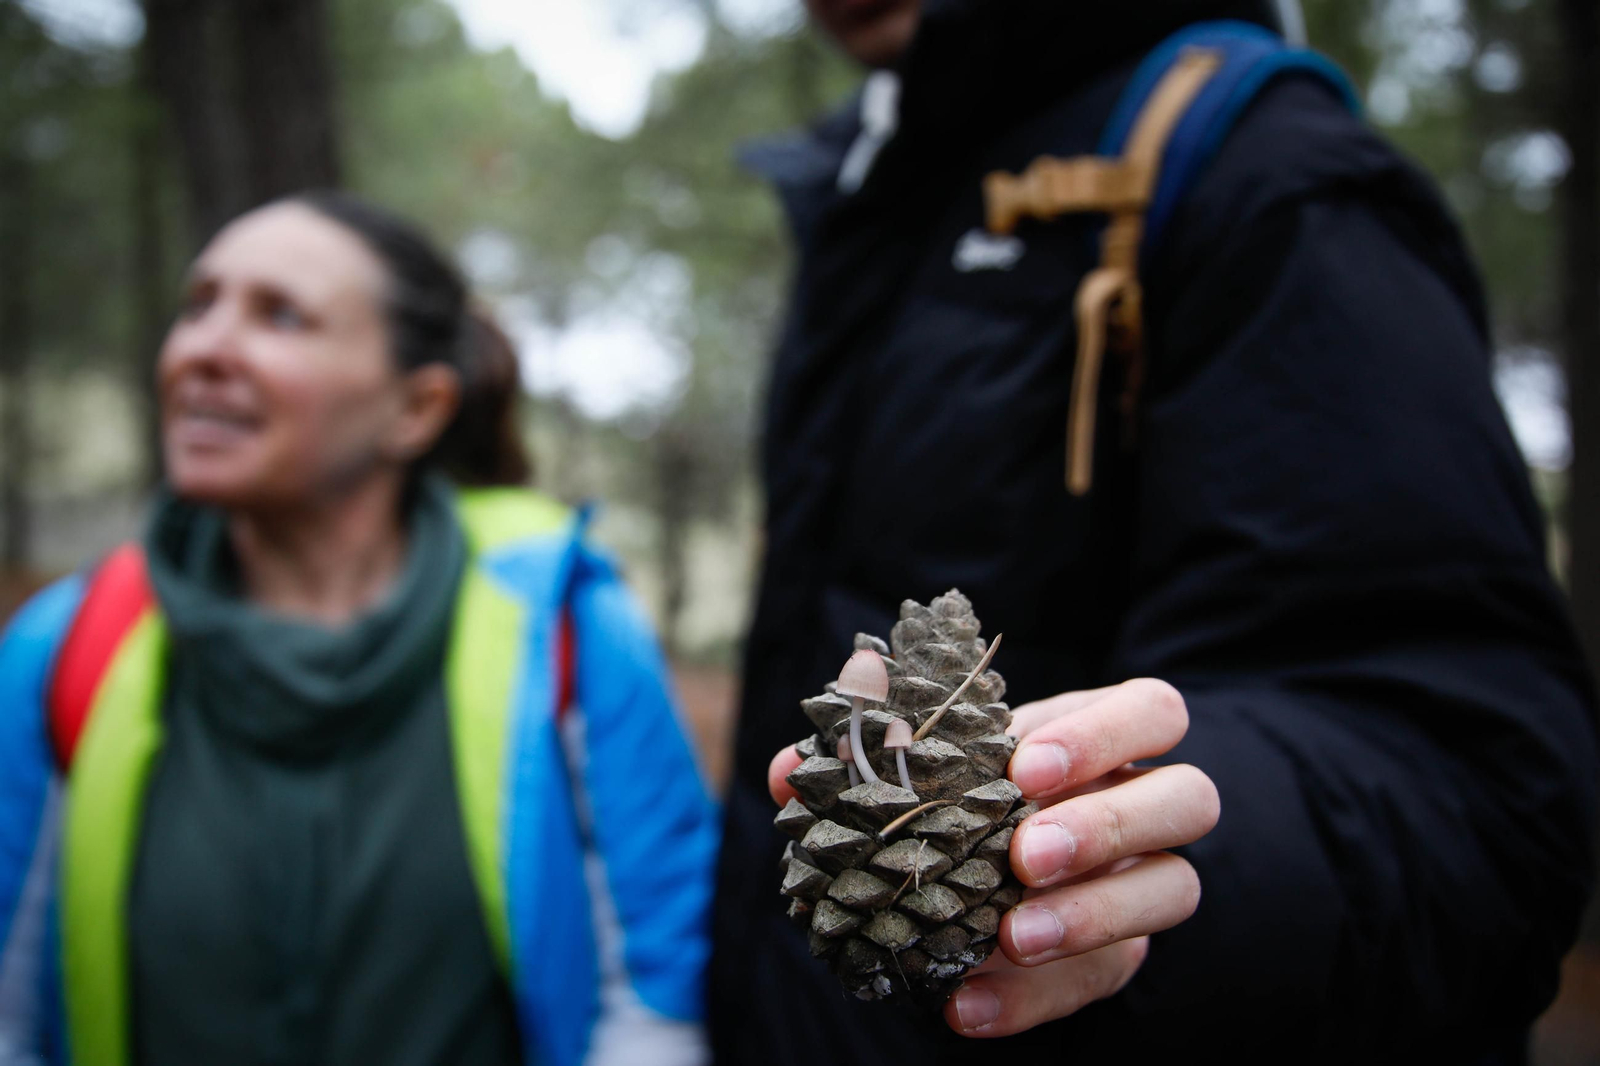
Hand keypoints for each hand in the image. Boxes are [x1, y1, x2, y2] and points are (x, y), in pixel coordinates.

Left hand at [765, 679, 1217, 1038]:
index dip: (1103, 732)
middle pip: (1188, 797)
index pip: (1151, 710)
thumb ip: (857, 756)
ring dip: (1095, 915)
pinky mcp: (1121, 954)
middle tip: (1026, 855)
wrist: (975, 878)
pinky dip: (1035, 998)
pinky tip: (970, 1006)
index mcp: (1098, 736)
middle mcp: (1140, 803)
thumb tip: (789, 767)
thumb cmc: (949, 792)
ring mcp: (1142, 882)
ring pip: (1175, 890)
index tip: (1023, 769)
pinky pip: (1104, 979)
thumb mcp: (911, 764)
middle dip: (1110, 824)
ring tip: (1013, 936)